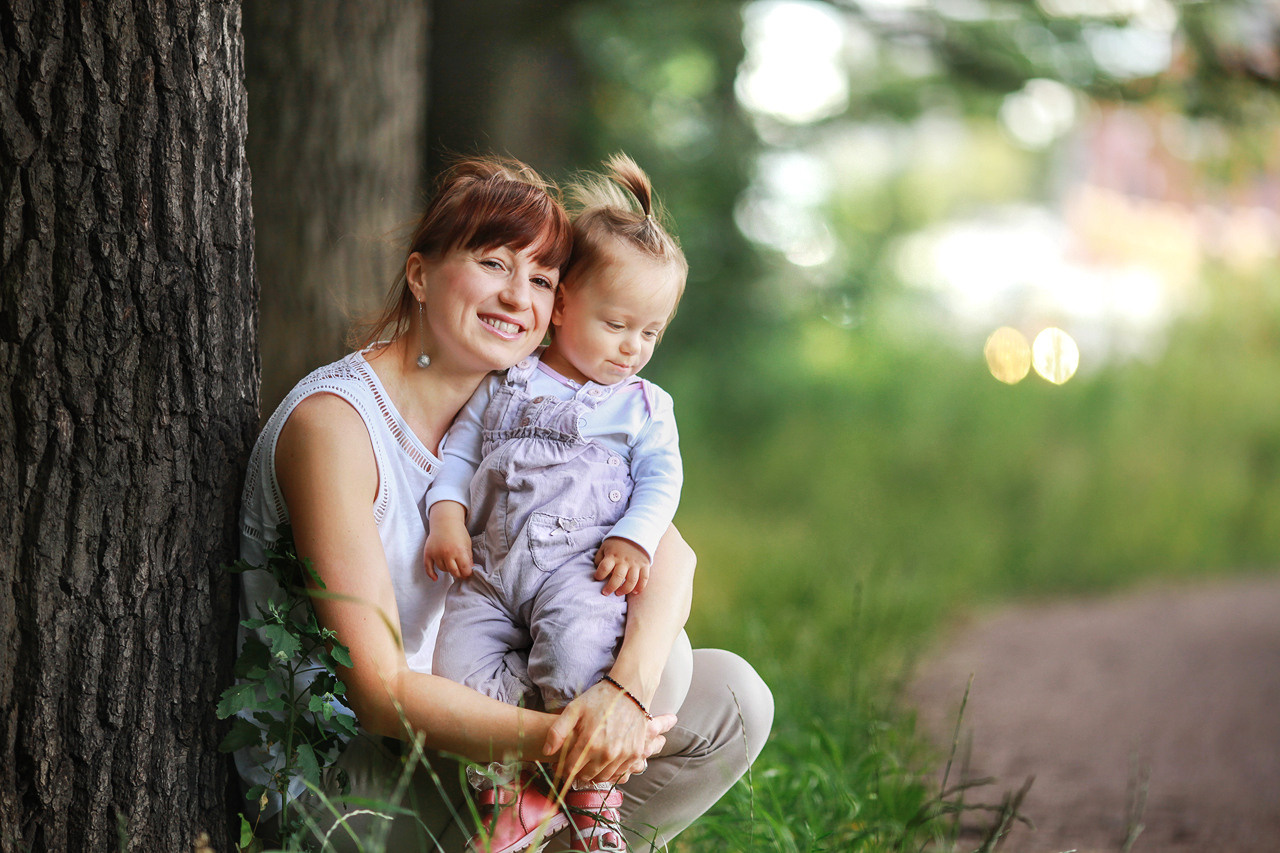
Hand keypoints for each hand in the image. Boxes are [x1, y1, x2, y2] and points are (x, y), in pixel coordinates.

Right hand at [423, 503, 472, 580]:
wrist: (445, 521)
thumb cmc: (458, 532)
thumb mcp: (467, 544)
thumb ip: (469, 557)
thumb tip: (471, 570)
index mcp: (459, 550)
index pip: (464, 569)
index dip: (467, 573)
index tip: (468, 574)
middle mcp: (447, 553)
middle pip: (454, 572)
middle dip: (459, 574)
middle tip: (461, 573)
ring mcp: (436, 553)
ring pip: (443, 569)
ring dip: (448, 569)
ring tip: (451, 565)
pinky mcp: (428, 553)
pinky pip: (428, 567)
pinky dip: (431, 574)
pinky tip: (436, 578)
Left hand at [542, 679, 674, 785]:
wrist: (630, 691)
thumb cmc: (599, 699)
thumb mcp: (574, 709)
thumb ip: (557, 731)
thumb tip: (547, 752)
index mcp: (590, 742)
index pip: (570, 770)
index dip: (561, 770)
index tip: (560, 765)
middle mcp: (607, 753)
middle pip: (585, 777)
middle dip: (576, 773)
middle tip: (573, 764)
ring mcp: (623, 755)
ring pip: (602, 778)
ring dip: (592, 774)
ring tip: (588, 762)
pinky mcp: (635, 754)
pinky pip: (619, 773)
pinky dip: (610, 771)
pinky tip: (604, 760)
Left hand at [593, 537, 650, 595]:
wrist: (635, 532)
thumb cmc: (617, 543)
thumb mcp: (605, 546)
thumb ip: (599, 558)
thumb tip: (598, 570)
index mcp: (613, 555)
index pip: (604, 568)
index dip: (599, 575)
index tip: (597, 578)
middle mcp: (624, 560)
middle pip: (617, 577)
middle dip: (610, 588)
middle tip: (605, 593)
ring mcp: (635, 564)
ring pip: (631, 581)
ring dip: (624, 590)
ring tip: (618, 593)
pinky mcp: (645, 565)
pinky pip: (644, 578)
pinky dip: (640, 587)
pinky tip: (634, 592)